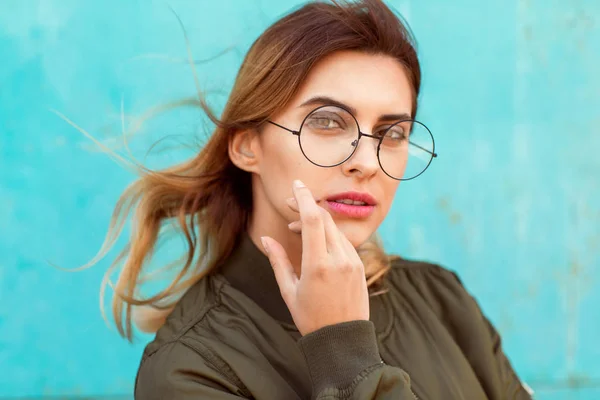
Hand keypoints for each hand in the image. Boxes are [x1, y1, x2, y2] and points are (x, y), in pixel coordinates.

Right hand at [260, 180, 369, 335]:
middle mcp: (339, 259)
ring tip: (297, 229)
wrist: (343, 341)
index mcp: (318, 265)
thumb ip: (278, 261)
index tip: (296, 184)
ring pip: (335, 229)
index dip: (303, 198)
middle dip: (307, 206)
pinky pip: (344, 241)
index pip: (312, 219)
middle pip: (325, 218)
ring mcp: (353, 262)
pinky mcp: (360, 266)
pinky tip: (316, 242)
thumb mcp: (289, 291)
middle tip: (290, 205)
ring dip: (317, 222)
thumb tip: (266, 238)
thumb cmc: (310, 318)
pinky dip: (329, 235)